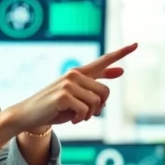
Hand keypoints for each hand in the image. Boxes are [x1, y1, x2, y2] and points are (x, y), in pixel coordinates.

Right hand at [6, 43, 137, 130]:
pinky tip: (72, 120)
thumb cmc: (53, 109)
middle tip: (86, 115)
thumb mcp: (76, 100)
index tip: (135, 45)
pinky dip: (81, 119)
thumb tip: (114, 84)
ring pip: (97, 103)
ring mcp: (68, 83)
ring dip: (89, 115)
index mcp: (78, 73)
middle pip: (105, 92)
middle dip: (99, 108)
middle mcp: (74, 74)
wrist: (28, 115)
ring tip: (77, 117)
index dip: (120, 54)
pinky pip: (86, 110)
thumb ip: (93, 92)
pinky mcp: (64, 94)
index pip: (102, 61)